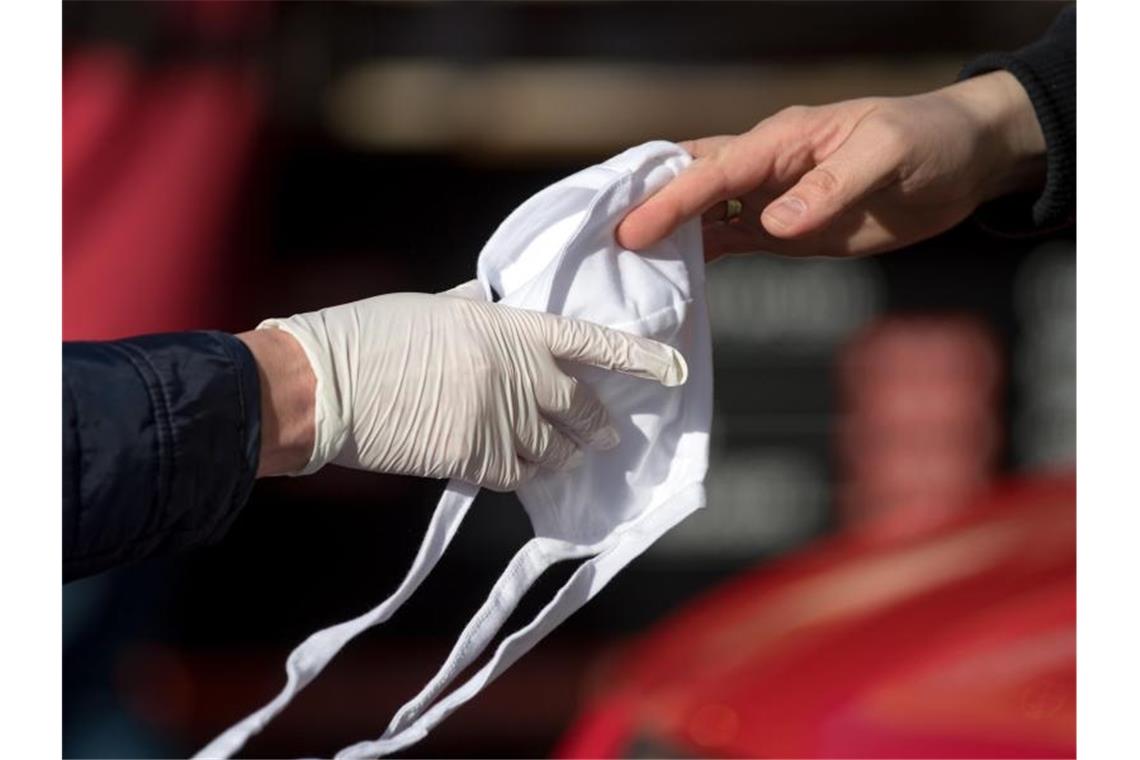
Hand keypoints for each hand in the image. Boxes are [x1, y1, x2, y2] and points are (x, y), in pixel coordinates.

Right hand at [248, 284, 686, 489]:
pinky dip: (522, 475)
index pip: (591, 343)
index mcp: (511, 328)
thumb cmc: (373, 333)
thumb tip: (492, 305)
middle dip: (598, 426)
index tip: (670, 369)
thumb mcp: (435, 308)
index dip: (635, 357)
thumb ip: (476, 311)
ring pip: (554, 449)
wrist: (328, 382)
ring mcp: (499, 420)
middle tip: (607, 436)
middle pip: (579, 408)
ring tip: (566, 459)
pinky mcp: (475, 459)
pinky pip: (517, 475)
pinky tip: (517, 471)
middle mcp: (518, 375)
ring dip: (564, 457)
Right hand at [616, 71, 1046, 258]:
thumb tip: (774, 222)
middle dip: (647, 205)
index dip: (672, 198)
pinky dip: (699, 258)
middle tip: (599, 236)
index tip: (634, 228)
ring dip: (667, 236)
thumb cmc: (929, 141)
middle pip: (692, 181)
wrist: (964, 163)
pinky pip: (731, 242)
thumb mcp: (888, 154)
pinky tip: (672, 277)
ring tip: (621, 264)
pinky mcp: (786, 231)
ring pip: (704, 214)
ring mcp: (772, 199)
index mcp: (784, 139)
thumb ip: (831, 186)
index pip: (716, 169)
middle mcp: (767, 167)